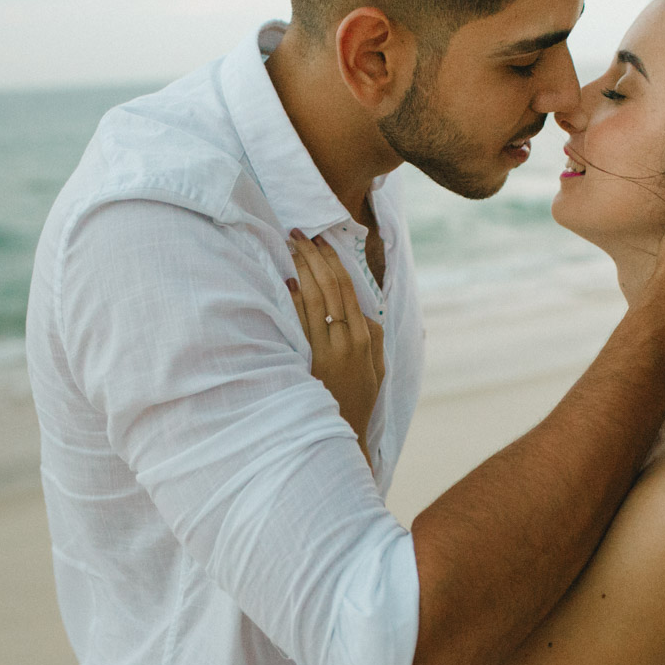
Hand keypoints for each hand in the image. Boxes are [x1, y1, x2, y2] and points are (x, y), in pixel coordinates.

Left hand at [288, 232, 384, 459]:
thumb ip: (373, 336)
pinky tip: (287, 283)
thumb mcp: (377, 367)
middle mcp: (348, 339)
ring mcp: (328, 351)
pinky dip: (294, 302)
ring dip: (301, 271)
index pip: (348, 289)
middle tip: (297, 233)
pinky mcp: (312, 362)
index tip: (321, 240)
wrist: (344, 431)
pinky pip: (302, 326)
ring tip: (290, 249)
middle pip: (330, 288)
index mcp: (366, 336)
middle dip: (313, 257)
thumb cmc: (360, 397)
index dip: (333, 261)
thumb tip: (363, 311)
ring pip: (314, 302)